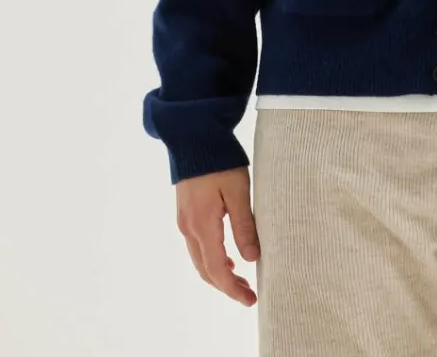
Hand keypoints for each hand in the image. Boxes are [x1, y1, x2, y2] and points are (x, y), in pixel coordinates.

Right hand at [176, 165, 258, 305]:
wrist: (194, 137)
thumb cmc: (220, 161)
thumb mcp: (238, 192)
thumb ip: (244, 226)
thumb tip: (251, 259)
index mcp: (203, 225)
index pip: (217, 269)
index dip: (233, 288)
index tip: (251, 300)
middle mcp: (189, 228)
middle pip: (206, 270)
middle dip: (226, 286)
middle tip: (249, 294)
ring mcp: (184, 221)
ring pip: (200, 260)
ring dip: (219, 273)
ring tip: (241, 279)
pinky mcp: (186, 213)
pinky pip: (197, 246)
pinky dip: (212, 258)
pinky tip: (227, 257)